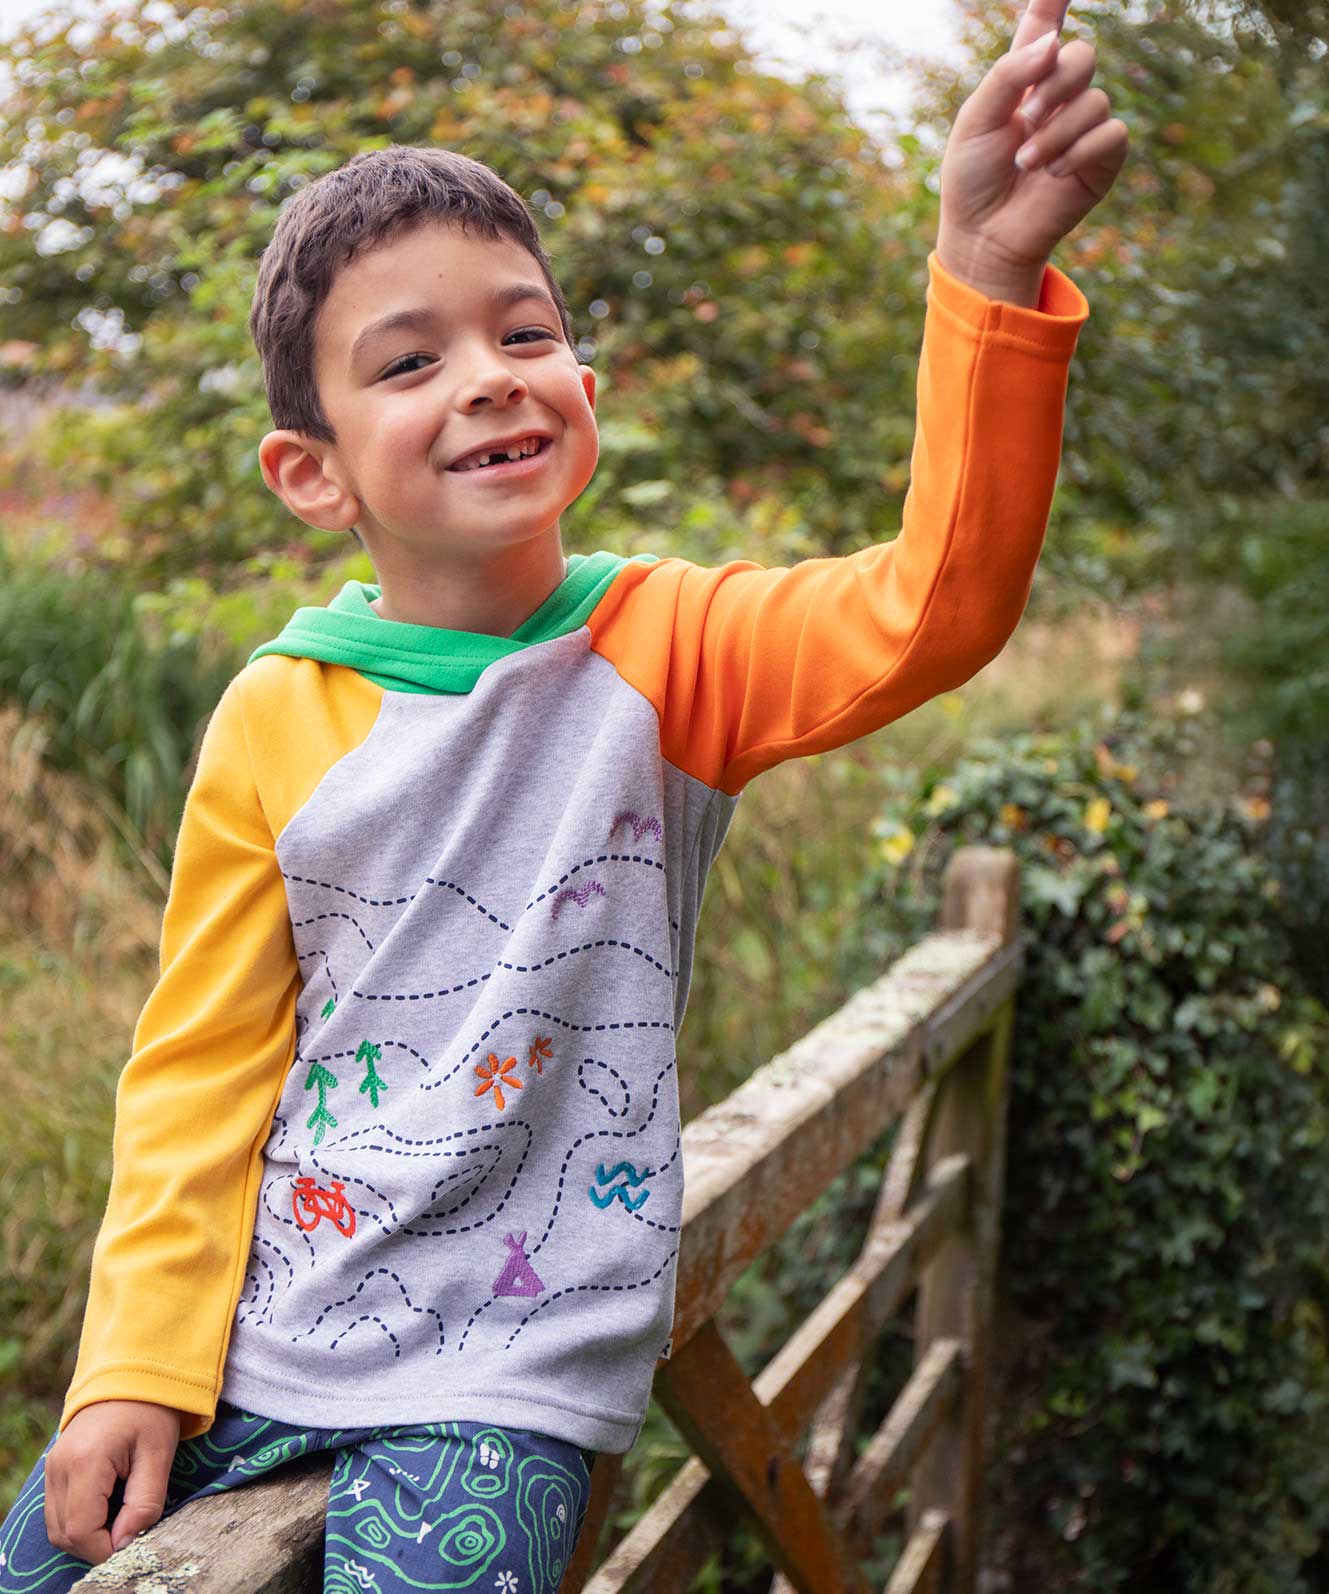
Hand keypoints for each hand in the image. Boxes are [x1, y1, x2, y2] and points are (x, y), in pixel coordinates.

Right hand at [44, 1400, 183, 1563]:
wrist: (131, 1371)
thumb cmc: (151, 1410)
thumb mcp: (159, 1454)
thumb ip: (145, 1502)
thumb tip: (126, 1543)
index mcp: (85, 1462)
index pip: (81, 1531)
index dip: (107, 1547)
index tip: (134, 1538)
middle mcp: (59, 1467)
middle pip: (65, 1534)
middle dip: (97, 1545)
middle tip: (130, 1529)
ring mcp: (52, 1467)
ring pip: (57, 1527)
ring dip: (87, 1535)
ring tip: (121, 1516)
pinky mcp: (54, 1467)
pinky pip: (58, 1511)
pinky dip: (79, 1520)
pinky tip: (107, 1506)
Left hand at [937, 1, 1128, 303]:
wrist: (984, 235)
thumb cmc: (972, 179)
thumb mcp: (976, 120)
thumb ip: (1008, 75)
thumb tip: (1052, 43)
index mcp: (1023, 79)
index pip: (1045, 26)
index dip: (1055, 1)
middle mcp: (1058, 97)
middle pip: (1083, 56)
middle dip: (1056, 84)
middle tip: (1027, 116)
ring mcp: (1083, 127)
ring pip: (1094, 100)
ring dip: (1057, 133)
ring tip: (1026, 164)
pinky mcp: (1102, 159)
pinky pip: (1111, 133)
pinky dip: (1078, 152)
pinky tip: (1052, 175)